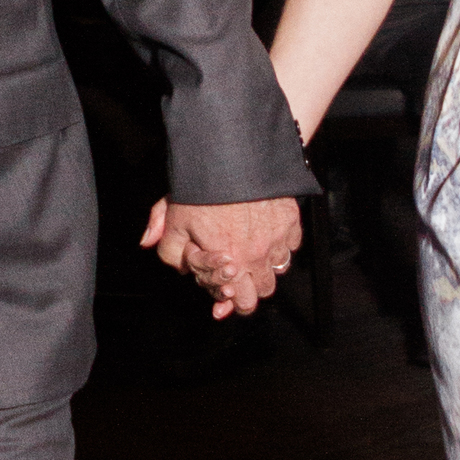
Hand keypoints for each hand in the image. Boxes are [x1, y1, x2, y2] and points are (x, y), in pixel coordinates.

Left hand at [141, 193, 301, 318]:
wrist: (233, 155)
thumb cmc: (201, 189)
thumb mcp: (173, 219)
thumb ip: (168, 249)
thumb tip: (174, 268)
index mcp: (229, 263)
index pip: (241, 303)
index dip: (231, 301)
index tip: (227, 293)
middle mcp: (257, 256)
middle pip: (263, 292)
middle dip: (251, 288)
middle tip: (239, 274)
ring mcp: (277, 239)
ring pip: (279, 270)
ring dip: (266, 266)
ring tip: (252, 251)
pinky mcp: (291, 222)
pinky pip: (291, 245)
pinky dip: (280, 243)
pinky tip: (264, 232)